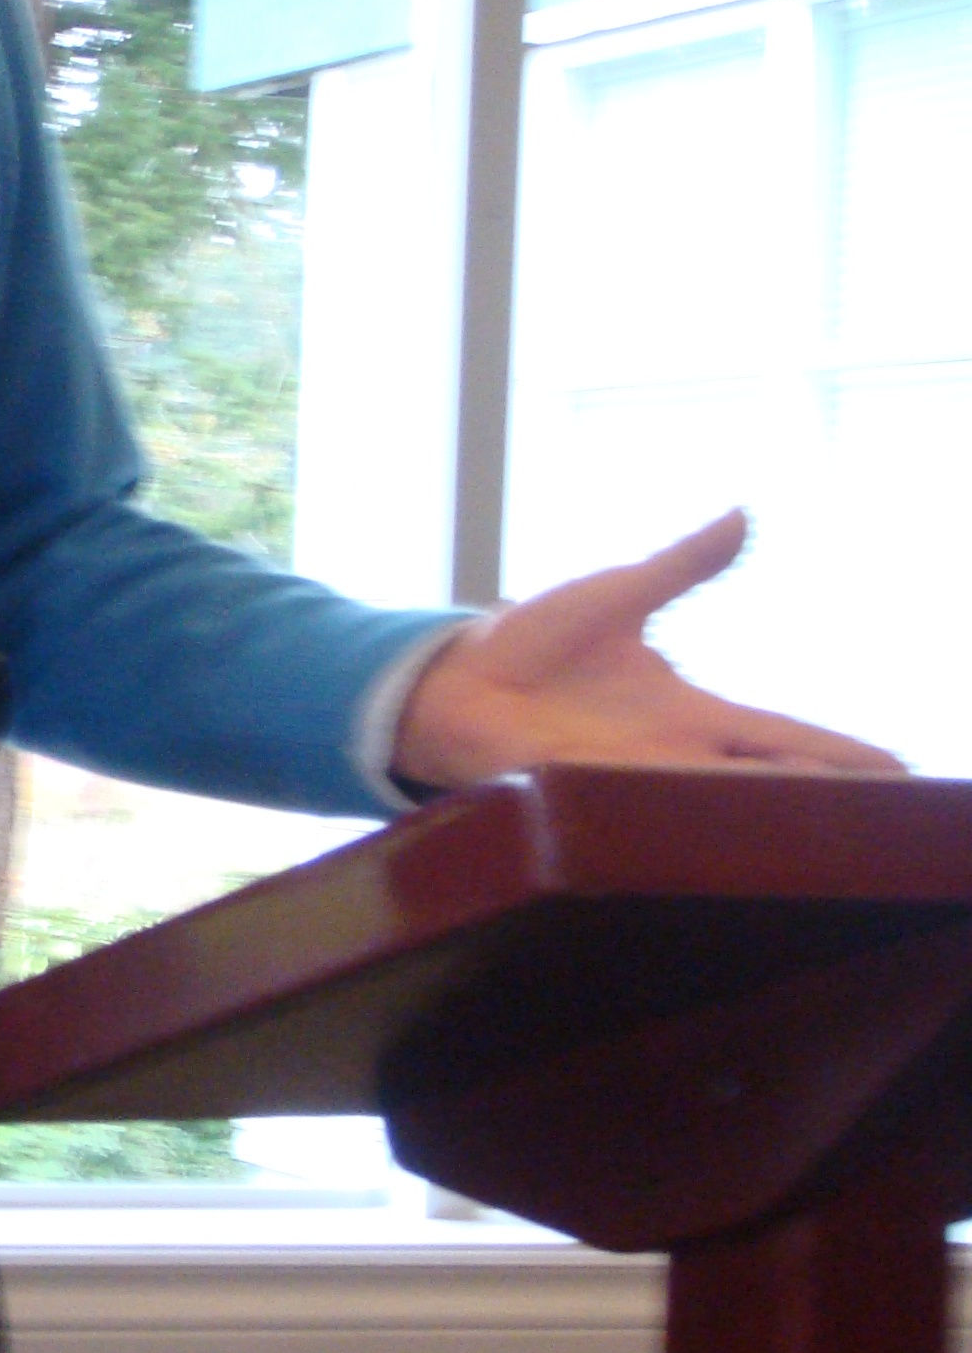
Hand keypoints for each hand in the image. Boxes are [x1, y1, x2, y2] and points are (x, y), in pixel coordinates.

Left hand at [389, 509, 902, 789]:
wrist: (452, 678)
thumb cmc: (530, 643)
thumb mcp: (619, 593)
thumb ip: (684, 564)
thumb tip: (743, 513)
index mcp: (694, 712)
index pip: (789, 738)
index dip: (844, 754)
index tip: (902, 770)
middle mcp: (675, 756)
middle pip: (772, 783)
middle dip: (829, 803)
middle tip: (897, 821)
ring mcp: (633, 780)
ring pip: (722, 806)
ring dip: (772, 820)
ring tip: (835, 838)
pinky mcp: (586, 791)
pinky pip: (649, 814)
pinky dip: (688, 826)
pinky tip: (726, 839)